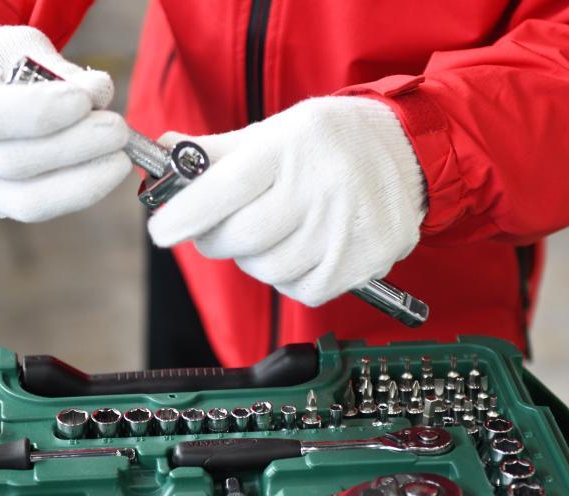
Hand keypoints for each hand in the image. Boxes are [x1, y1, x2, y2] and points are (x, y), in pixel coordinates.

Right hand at [0, 24, 131, 221]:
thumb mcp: (20, 45)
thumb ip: (59, 69)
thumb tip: (100, 95)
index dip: (44, 113)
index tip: (87, 101)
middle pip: (13, 164)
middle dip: (76, 148)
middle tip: (119, 130)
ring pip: (26, 202)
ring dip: (84, 181)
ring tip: (120, 157)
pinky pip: (37, 210)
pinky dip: (76, 192)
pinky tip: (101, 172)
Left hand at [147, 96, 425, 306]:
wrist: (407, 151)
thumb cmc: (328, 142)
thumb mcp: (274, 132)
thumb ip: (216, 151)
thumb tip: (162, 154)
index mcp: (290, 148)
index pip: (224, 189)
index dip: (186, 213)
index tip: (161, 230)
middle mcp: (321, 189)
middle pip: (241, 238)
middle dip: (216, 239)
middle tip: (217, 228)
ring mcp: (345, 230)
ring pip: (267, 269)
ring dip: (254, 258)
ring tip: (270, 232)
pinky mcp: (363, 263)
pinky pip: (300, 290)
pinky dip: (288, 277)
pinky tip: (299, 250)